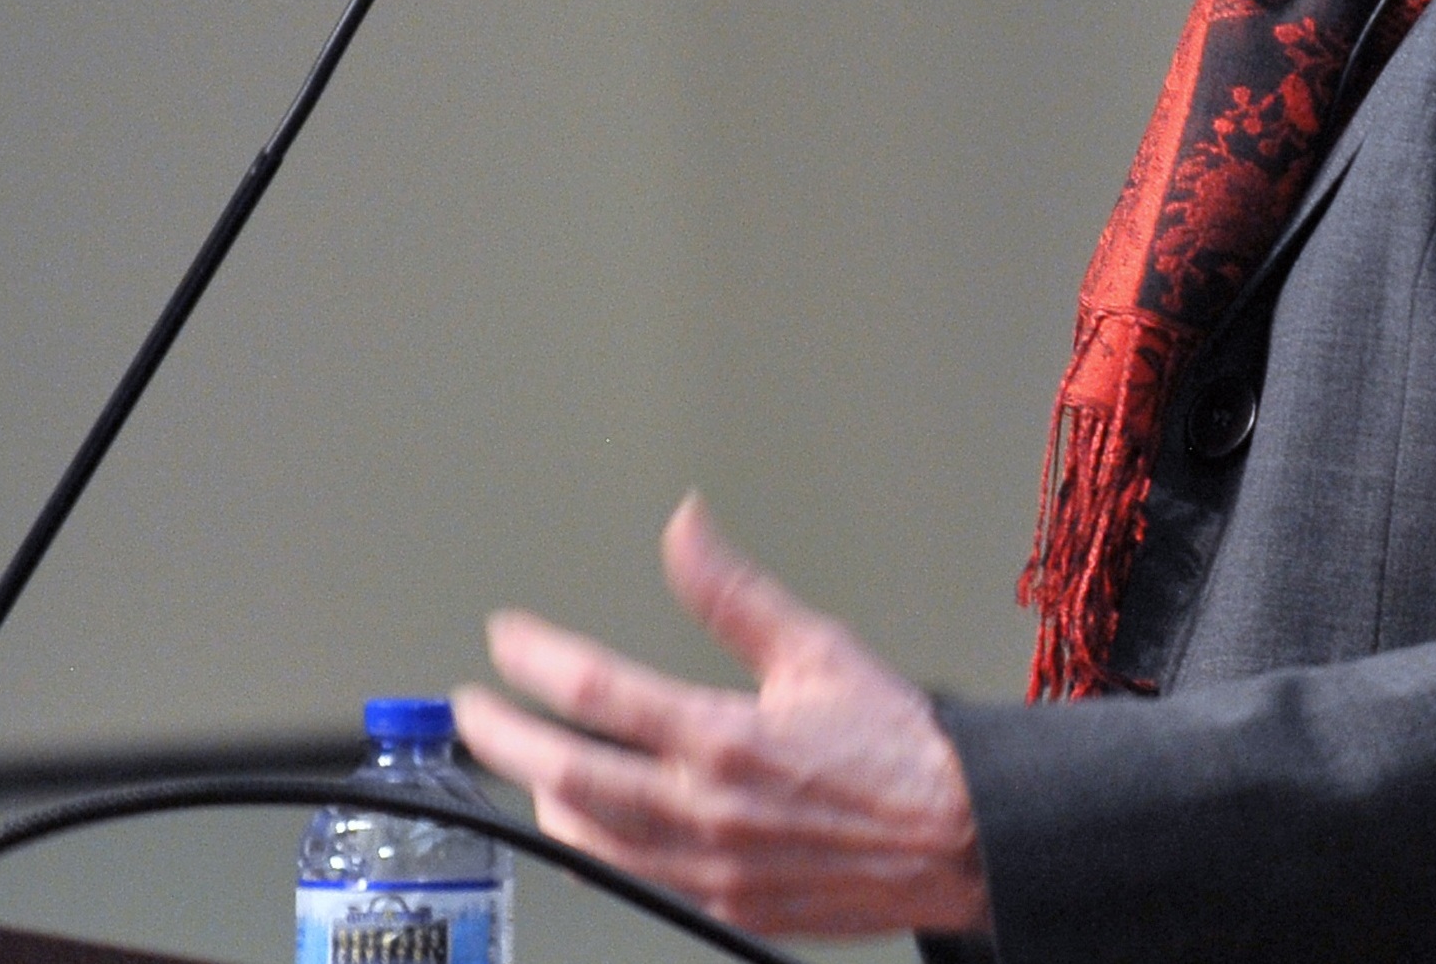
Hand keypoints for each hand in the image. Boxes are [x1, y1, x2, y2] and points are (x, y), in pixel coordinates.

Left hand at [454, 495, 992, 938]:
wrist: (962, 838)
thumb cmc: (900, 750)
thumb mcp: (818, 648)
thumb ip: (734, 593)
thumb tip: (685, 529)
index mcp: (725, 738)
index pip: (595, 692)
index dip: (534, 658)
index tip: (508, 638)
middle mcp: (705, 811)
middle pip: (565, 775)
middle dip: (504, 737)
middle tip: (473, 709)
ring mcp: (708, 870)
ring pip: (587, 841)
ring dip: (544, 797)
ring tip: (528, 762)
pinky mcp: (724, 906)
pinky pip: (631, 883)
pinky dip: (593, 849)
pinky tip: (585, 827)